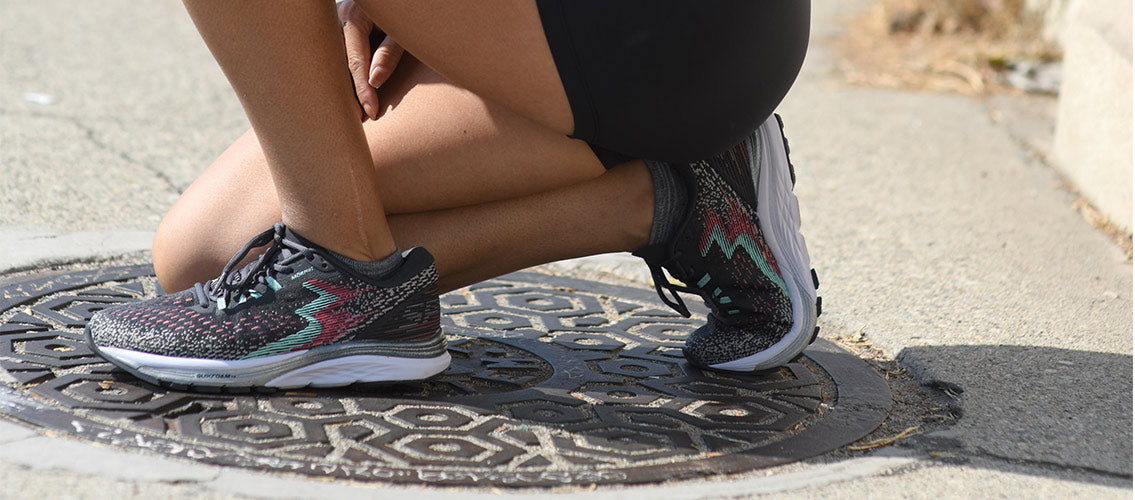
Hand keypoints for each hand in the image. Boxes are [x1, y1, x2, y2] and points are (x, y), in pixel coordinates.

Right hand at [339, 0, 404, 120]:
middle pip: (339, 62)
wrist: (403, 4)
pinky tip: (347, 95)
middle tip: (355, 120)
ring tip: (350, 112)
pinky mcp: (339, 30)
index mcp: (354, 17)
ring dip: (343, 86)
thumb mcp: (402, 32)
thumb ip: (390, 52)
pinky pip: (338, 56)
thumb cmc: (406, 14)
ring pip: (335, 61)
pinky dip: (344, 75)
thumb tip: (374, 81)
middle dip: (346, 92)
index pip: (355, 61)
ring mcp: (336, 24)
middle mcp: (339, 18)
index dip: (362, 89)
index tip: (370, 112)